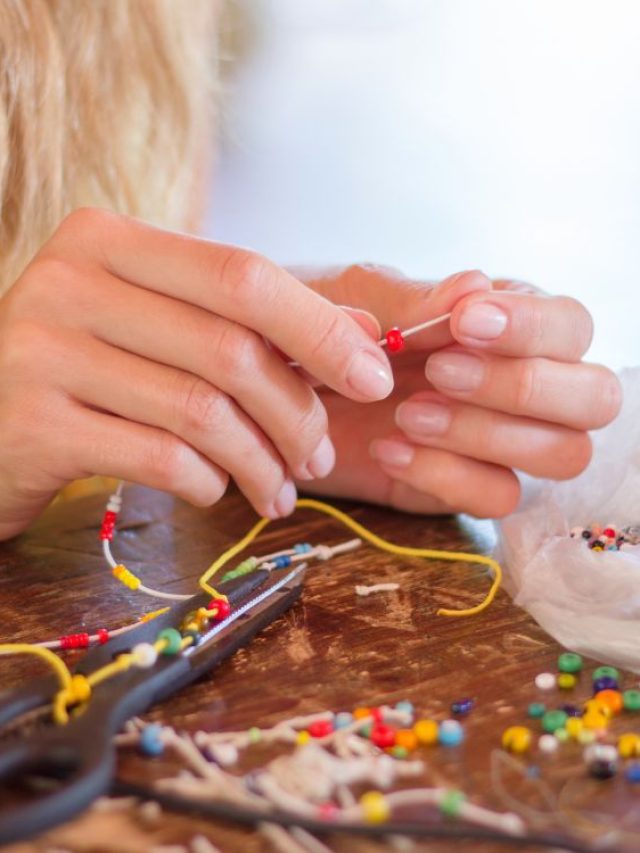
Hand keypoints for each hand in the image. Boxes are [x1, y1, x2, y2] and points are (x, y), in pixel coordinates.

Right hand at [0, 210, 394, 539]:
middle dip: (296, 413)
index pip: (243, 275)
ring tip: (279, 490)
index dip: (320, 329)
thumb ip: (248, 323)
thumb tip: (362, 334)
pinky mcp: (34, 423)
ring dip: (260, 461)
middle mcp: (71, 281)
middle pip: (229, 348)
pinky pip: (160, 457)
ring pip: (201, 411)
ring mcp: (44, 351)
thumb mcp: (160, 327)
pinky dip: (208, 482)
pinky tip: (216, 491)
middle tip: (321, 456)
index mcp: (109, 241)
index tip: (373, 379)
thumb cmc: (85, 370)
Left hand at [293, 266, 621, 516]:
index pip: (572, 325)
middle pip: (594, 398)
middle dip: (524, 387)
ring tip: (406, 414)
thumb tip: (476, 286)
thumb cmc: (322, 327)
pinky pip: (499, 497)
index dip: (533, 327)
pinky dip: (448, 476)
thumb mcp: (356, 299)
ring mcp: (499, 440)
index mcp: (509, 321)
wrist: (273, 386)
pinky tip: (388, 450)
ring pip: (564, 454)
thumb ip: (414, 298)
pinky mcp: (466, 485)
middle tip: (439, 373)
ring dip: (489, 434)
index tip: (465, 324)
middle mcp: (520, 382)